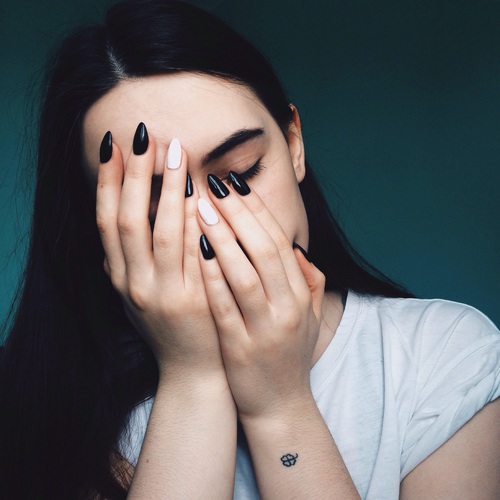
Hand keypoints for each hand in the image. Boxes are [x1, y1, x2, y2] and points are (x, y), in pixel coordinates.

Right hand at [95, 126, 222, 377]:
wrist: (190, 371)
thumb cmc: (167, 329)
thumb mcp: (137, 300)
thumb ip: (124, 271)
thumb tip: (108, 246)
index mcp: (119, 278)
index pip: (106, 220)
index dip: (107, 181)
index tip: (113, 146)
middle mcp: (133, 283)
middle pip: (128, 219)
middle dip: (134, 174)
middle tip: (143, 135)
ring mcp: (160, 292)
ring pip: (159, 232)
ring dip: (166, 189)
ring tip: (175, 152)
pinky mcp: (189, 301)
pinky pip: (190, 254)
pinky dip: (192, 222)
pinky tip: (199, 194)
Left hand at [198, 173, 324, 419]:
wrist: (282, 407)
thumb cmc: (291, 354)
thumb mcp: (310, 315)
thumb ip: (308, 279)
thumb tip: (295, 246)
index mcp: (300, 295)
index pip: (279, 241)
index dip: (257, 209)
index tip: (235, 184)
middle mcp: (287, 308)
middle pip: (263, 249)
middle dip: (238, 213)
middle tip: (214, 184)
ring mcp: (264, 329)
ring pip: (243, 274)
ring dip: (222, 238)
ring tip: (200, 206)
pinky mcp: (240, 348)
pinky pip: (224, 306)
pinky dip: (211, 277)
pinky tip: (193, 251)